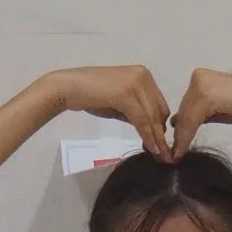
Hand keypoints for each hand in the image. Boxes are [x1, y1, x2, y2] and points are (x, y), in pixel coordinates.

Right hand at [46, 66, 171, 159]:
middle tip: (163, 154)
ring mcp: (136, 83)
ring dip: (157, 138)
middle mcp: (143, 76)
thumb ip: (135, 113)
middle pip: (160, 110)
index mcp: (143, 75)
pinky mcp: (127, 94)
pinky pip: (142, 119)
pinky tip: (151, 148)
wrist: (68, 88)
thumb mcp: (119, 103)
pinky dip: (147, 135)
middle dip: (161, 134)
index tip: (161, 145)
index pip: (159, 104)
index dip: (160, 126)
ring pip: (153, 116)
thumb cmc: (89, 95)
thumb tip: (148, 130)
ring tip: (160, 156)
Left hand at [170, 69, 231, 154]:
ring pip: (185, 117)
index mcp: (200, 77)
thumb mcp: (216, 108)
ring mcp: (200, 85)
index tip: (175, 144)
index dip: (180, 126)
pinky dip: (185, 137)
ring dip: (180, 138)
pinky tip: (181, 149)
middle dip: (179, 132)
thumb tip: (176, 121)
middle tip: (173, 152)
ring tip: (176, 155)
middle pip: (183, 110)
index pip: (185, 105)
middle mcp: (198, 77)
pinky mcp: (205, 96)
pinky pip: (190, 121)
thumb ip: (198, 113)